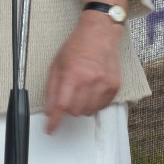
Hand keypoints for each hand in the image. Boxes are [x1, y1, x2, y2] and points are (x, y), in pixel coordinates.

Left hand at [42, 13, 122, 133]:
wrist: (100, 34)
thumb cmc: (77, 46)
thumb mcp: (57, 64)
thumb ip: (51, 89)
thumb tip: (49, 110)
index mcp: (72, 74)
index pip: (62, 106)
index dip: (55, 121)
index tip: (50, 129)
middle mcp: (90, 80)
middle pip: (75, 111)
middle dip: (68, 108)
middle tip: (69, 95)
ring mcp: (104, 84)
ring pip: (88, 111)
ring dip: (81, 106)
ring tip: (81, 90)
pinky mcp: (114, 86)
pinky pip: (102, 106)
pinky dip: (94, 103)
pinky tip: (92, 90)